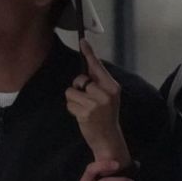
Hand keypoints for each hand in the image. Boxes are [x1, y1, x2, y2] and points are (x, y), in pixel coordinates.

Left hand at [65, 39, 130, 164]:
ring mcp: (95, 104)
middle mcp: (105, 94)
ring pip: (71, 91)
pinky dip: (72, 109)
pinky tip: (82, 116)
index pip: (97, 67)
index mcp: (112, 87)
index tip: (82, 41)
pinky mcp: (85, 113)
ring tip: (84, 109)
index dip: (89, 53)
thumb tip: (88, 64)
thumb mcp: (108, 97)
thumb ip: (99, 82)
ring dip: (74, 100)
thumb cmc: (106, 116)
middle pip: (80, 79)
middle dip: (78, 88)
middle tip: (88, 101)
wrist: (109, 139)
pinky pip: (69, 104)